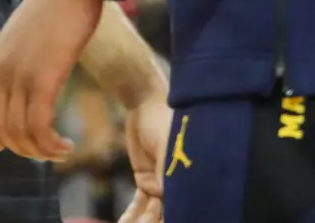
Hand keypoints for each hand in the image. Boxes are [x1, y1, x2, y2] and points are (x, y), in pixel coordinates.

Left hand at [0, 0, 104, 160]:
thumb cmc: (60, 2)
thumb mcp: (31, 32)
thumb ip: (25, 53)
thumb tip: (38, 70)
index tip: (5, 145)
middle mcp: (2, 68)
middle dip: (21, 147)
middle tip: (45, 152)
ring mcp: (20, 74)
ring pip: (19, 131)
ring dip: (40, 150)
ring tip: (60, 152)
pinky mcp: (43, 79)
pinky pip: (38, 126)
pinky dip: (50, 144)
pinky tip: (66, 145)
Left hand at [115, 99, 172, 222]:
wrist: (144, 102)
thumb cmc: (162, 122)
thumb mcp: (167, 149)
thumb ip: (166, 174)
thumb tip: (163, 197)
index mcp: (190, 176)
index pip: (181, 204)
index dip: (171, 216)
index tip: (157, 222)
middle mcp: (177, 183)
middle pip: (165, 212)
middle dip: (152, 221)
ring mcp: (161, 182)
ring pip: (151, 211)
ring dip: (139, 220)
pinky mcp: (146, 178)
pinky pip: (139, 201)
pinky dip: (132, 212)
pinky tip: (124, 221)